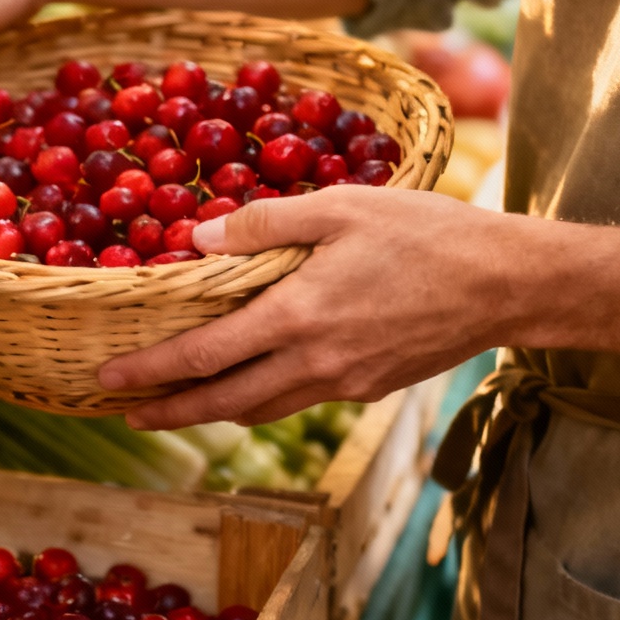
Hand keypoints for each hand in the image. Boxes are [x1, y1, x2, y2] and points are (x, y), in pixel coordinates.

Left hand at [98, 188, 536, 429]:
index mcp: (297, 318)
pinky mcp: (369, 389)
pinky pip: (300, 399)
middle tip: (124, 412)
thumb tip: (198, 239)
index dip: (151, 371)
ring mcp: (344, 384)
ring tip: (174, 406)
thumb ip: (264, 224)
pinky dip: (263, 397)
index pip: (204, 356)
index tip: (108, 379)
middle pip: (223, 402)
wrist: (510, 284)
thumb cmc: (427, 234)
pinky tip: (250, 382)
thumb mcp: (341, 208)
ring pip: (262, 409)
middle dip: (169, 410)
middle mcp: (314, 364)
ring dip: (213, 411)